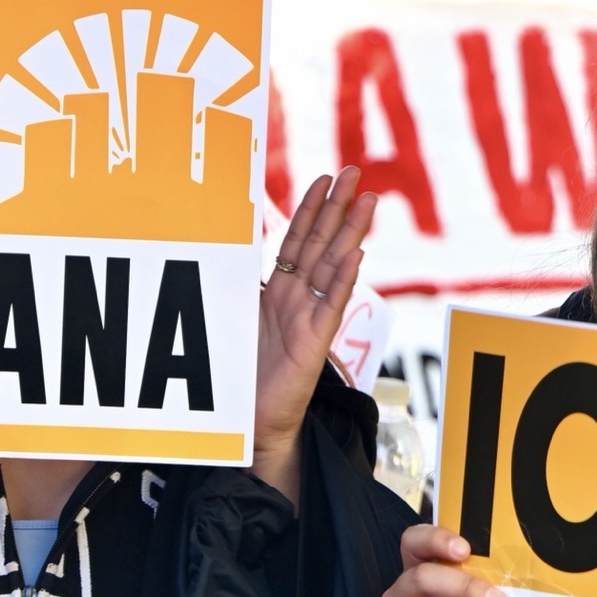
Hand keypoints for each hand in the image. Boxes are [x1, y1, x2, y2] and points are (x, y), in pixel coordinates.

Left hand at [254, 170, 376, 493]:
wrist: (252, 423)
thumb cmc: (244, 377)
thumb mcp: (237, 318)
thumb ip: (240, 284)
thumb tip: (227, 244)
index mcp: (280, 293)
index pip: (299, 241)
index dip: (311, 209)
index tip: (324, 178)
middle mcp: (299, 301)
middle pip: (322, 244)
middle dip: (339, 208)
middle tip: (357, 173)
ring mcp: (311, 320)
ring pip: (333, 267)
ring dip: (351, 232)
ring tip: (368, 201)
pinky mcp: (315, 344)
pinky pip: (332, 306)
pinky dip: (345, 279)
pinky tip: (358, 254)